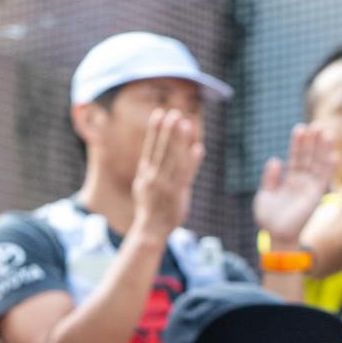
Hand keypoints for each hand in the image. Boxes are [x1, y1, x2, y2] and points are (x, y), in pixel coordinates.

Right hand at [129, 108, 201, 234]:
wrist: (151, 230)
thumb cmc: (150, 206)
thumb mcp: (144, 185)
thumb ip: (152, 168)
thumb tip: (154, 151)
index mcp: (145, 173)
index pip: (150, 147)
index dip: (155, 130)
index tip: (159, 113)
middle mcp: (153, 178)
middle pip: (162, 150)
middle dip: (168, 131)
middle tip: (174, 113)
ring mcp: (165, 186)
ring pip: (173, 159)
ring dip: (179, 141)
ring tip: (185, 123)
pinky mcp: (177, 194)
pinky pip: (185, 175)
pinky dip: (192, 161)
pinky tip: (197, 148)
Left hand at [252, 123, 333, 246]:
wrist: (277, 236)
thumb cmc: (269, 220)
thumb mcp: (265, 196)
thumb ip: (270, 179)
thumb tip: (275, 160)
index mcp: (289, 182)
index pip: (295, 159)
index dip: (297, 144)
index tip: (300, 129)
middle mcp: (302, 183)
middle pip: (308, 158)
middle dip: (312, 142)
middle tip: (317, 124)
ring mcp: (310, 188)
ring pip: (318, 164)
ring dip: (322, 149)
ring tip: (326, 131)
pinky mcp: (316, 195)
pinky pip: (324, 177)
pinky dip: (329, 166)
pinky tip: (334, 153)